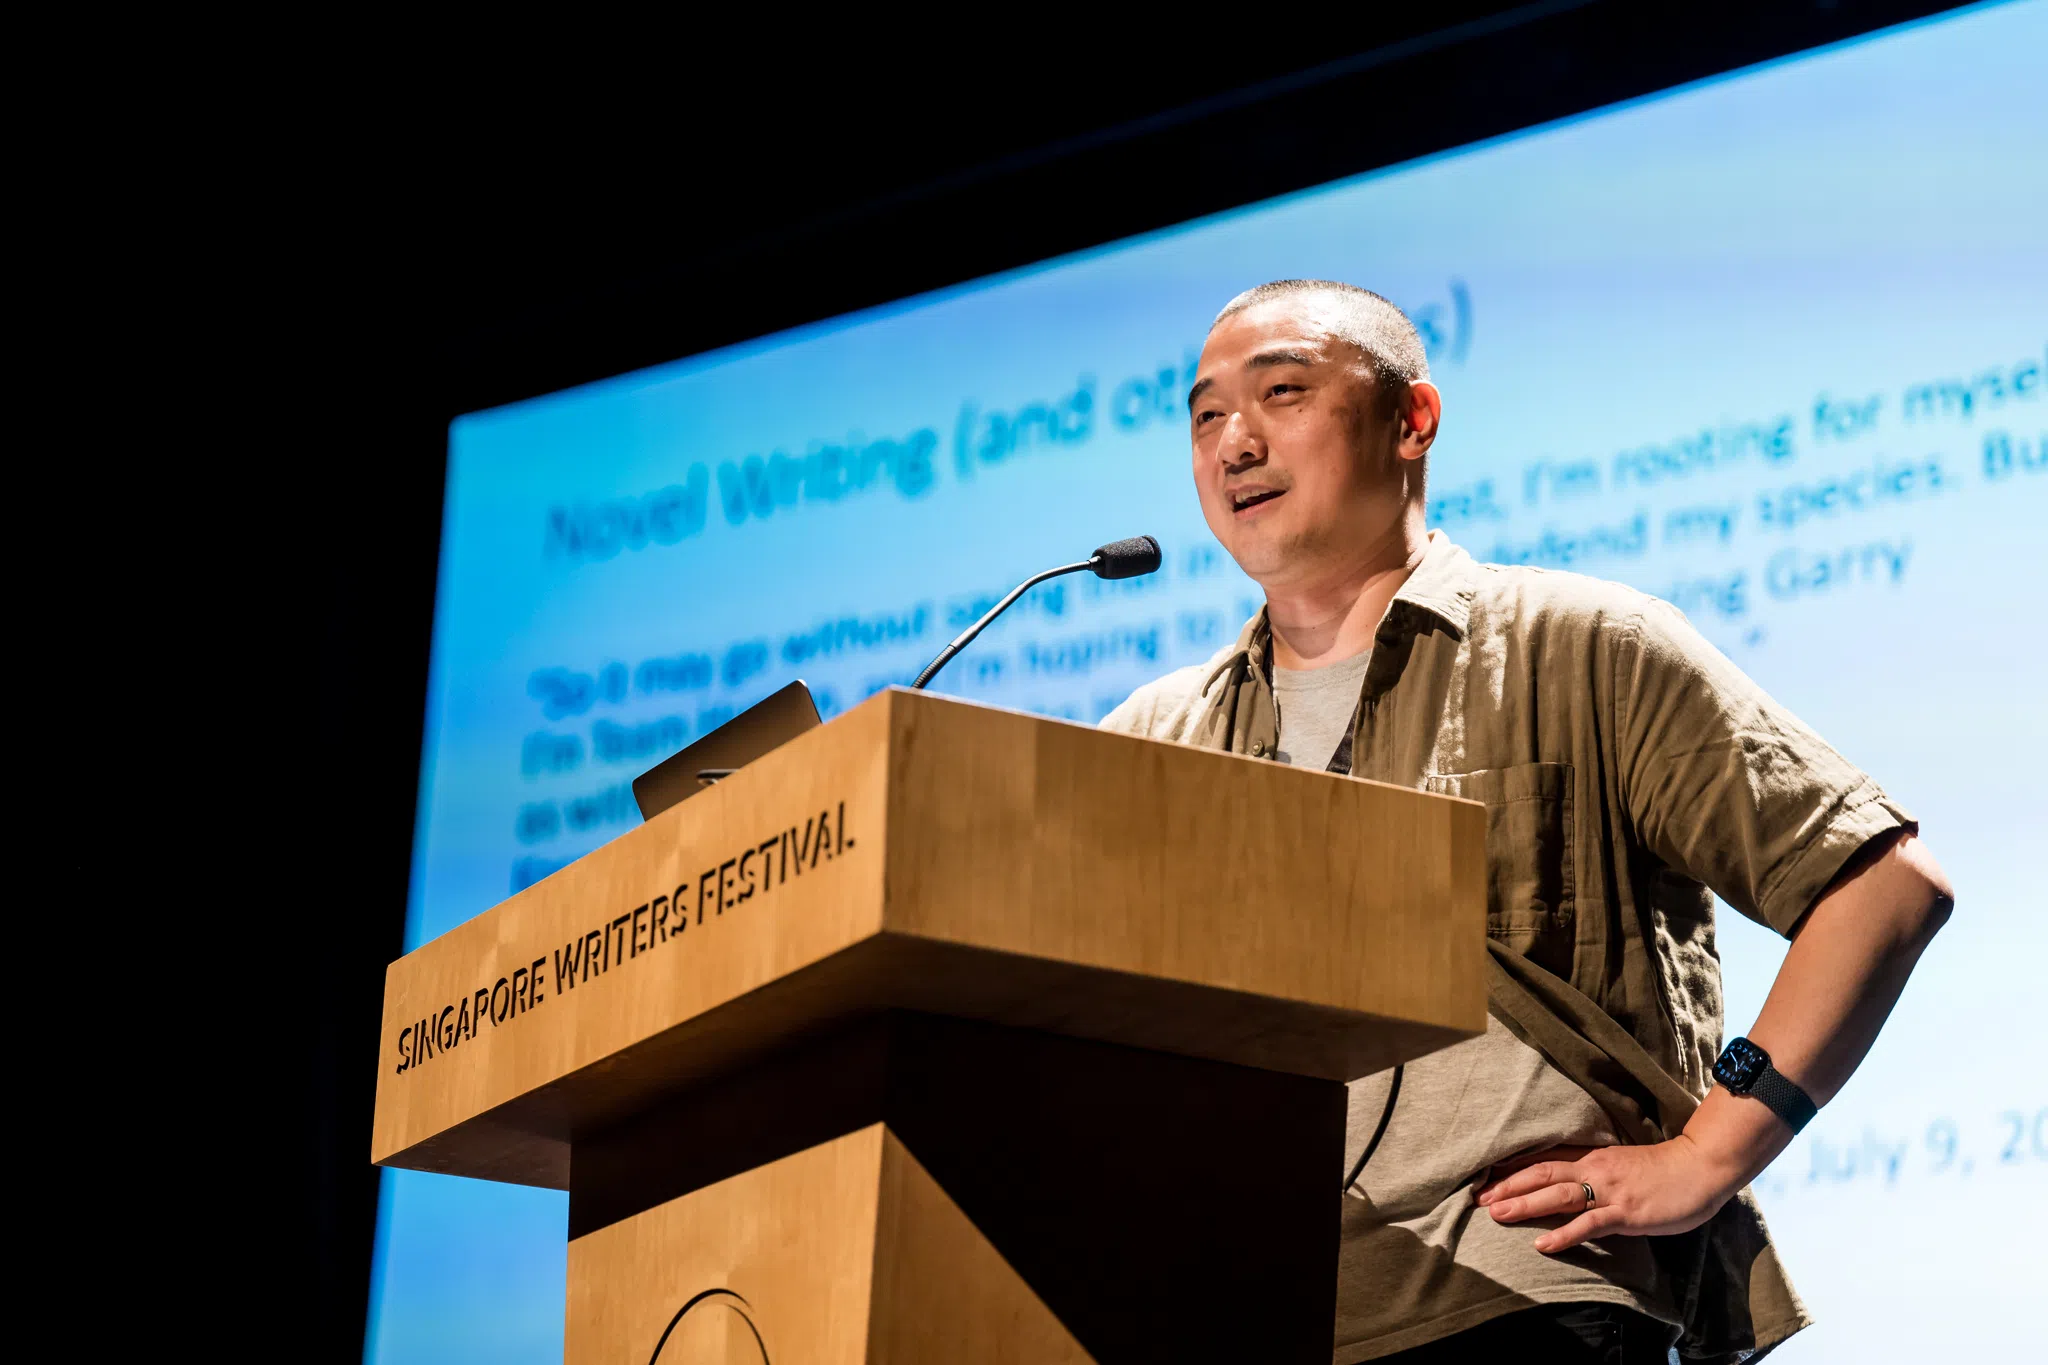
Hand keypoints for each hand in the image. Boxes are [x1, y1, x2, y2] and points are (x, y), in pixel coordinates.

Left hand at [1475, 1136, 1739, 1252]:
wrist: (1699, 1167)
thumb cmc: (1663, 1170)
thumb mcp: (1620, 1165)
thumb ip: (1594, 1172)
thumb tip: (1567, 1182)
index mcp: (1592, 1158)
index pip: (1544, 1160)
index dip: (1513, 1170)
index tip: (1486, 1180)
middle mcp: (1595, 1170)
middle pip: (1542, 1174)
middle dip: (1508, 1187)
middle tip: (1479, 1199)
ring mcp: (1609, 1191)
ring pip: (1558, 1195)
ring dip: (1525, 1204)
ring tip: (1497, 1215)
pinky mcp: (1626, 1213)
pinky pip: (1589, 1224)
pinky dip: (1564, 1234)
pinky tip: (1543, 1244)